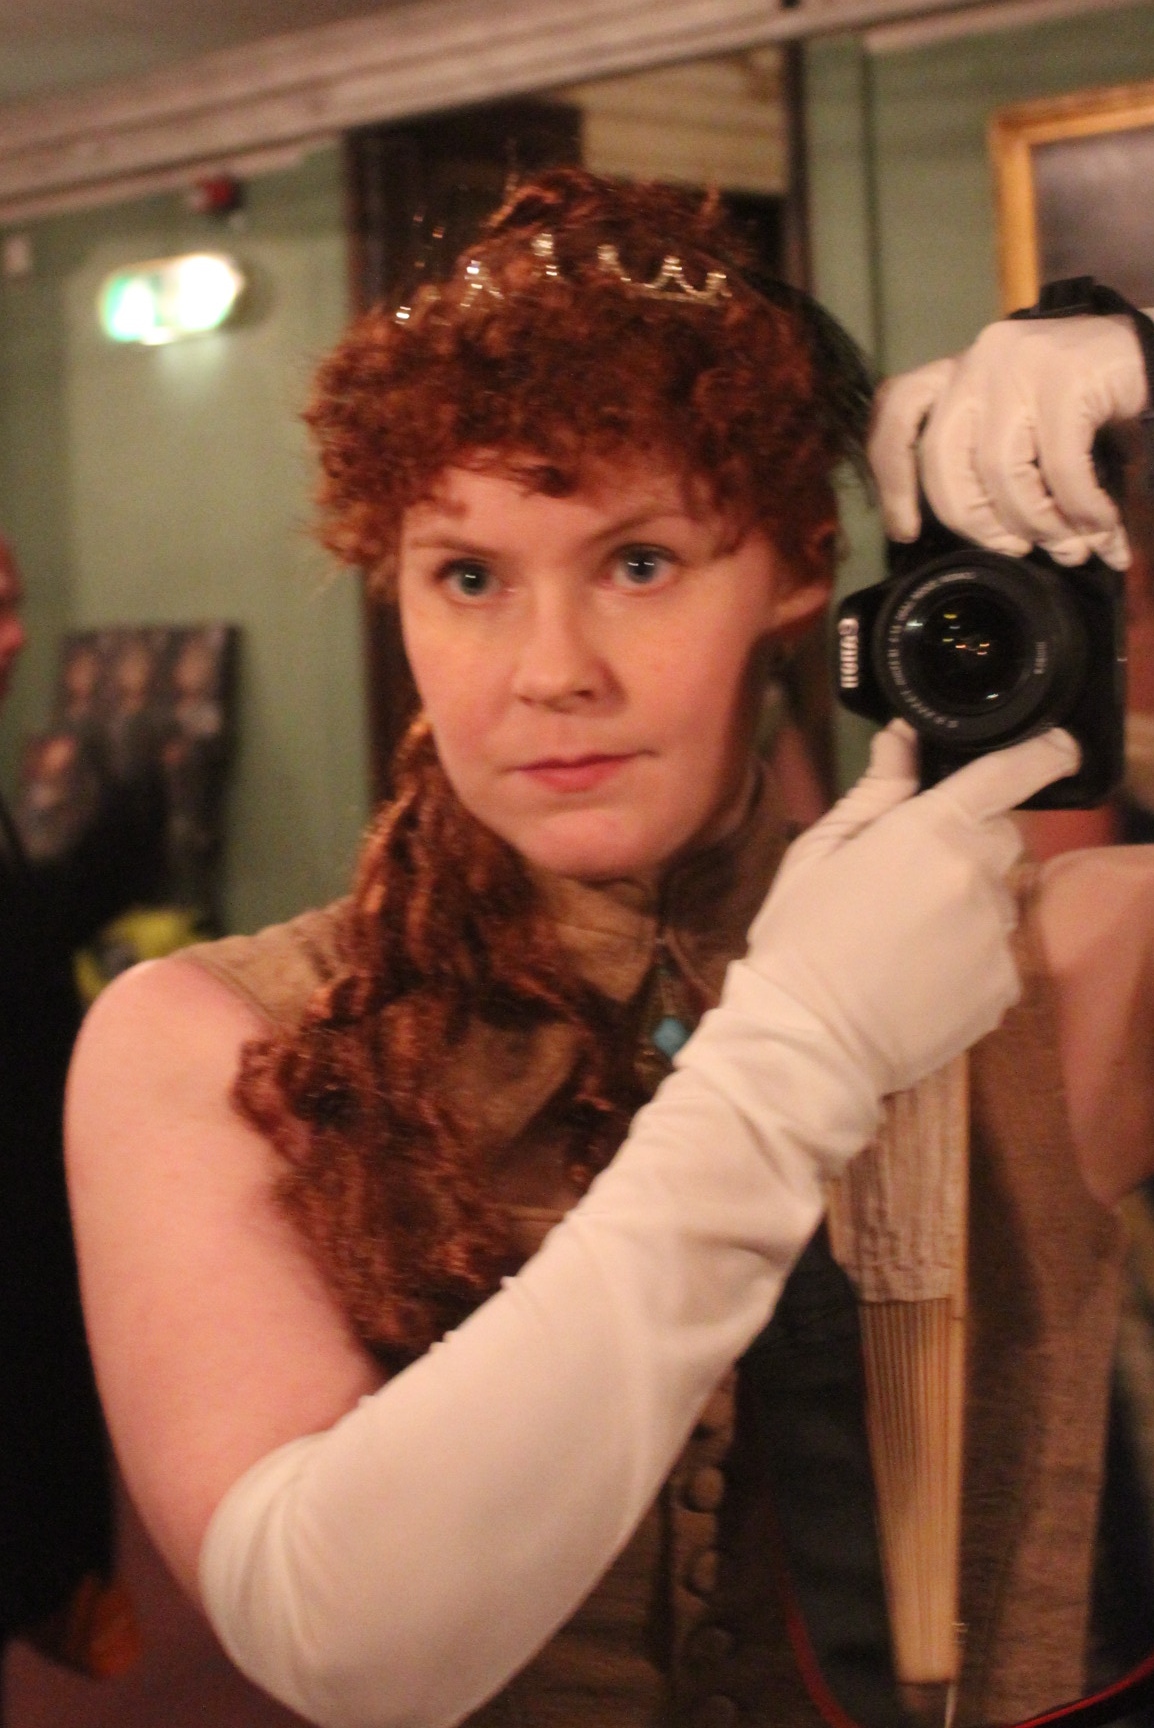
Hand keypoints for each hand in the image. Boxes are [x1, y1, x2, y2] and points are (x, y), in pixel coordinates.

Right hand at [733, 721, 1079, 1097]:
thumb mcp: (819, 851)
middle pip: (1001, 837)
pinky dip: (969, 956)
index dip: (1042, 753)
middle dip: (967, 843)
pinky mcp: (1004, 985)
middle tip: (908, 876)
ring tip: (906, 937)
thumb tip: (902, 738)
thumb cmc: (800, 940)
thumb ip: (876, 791)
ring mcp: (997, 934)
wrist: (809, 1041)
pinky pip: (997, 952)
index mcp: (932, 830)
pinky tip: (920, 973)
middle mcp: (978, 875)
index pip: (1009, 772)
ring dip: (966, 903)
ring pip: (997, 898)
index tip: (1056, 747)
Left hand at [869, 315, 1148, 569]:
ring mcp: (1020, 364)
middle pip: (945, 461)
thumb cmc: (1085, 401)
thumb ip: (991, 467)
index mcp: (958, 375)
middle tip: (1014, 550)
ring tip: (1070, 547)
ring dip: (1038, 523)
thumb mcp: (1024, 427)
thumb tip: (993, 540)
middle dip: (977, 522)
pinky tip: (1100, 525)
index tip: (905, 531)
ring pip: (1001, 470)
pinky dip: (1080, 508)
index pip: (897, 414)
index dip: (893, 479)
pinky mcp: (1067, 376)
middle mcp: (978, 362)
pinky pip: (1060, 467)